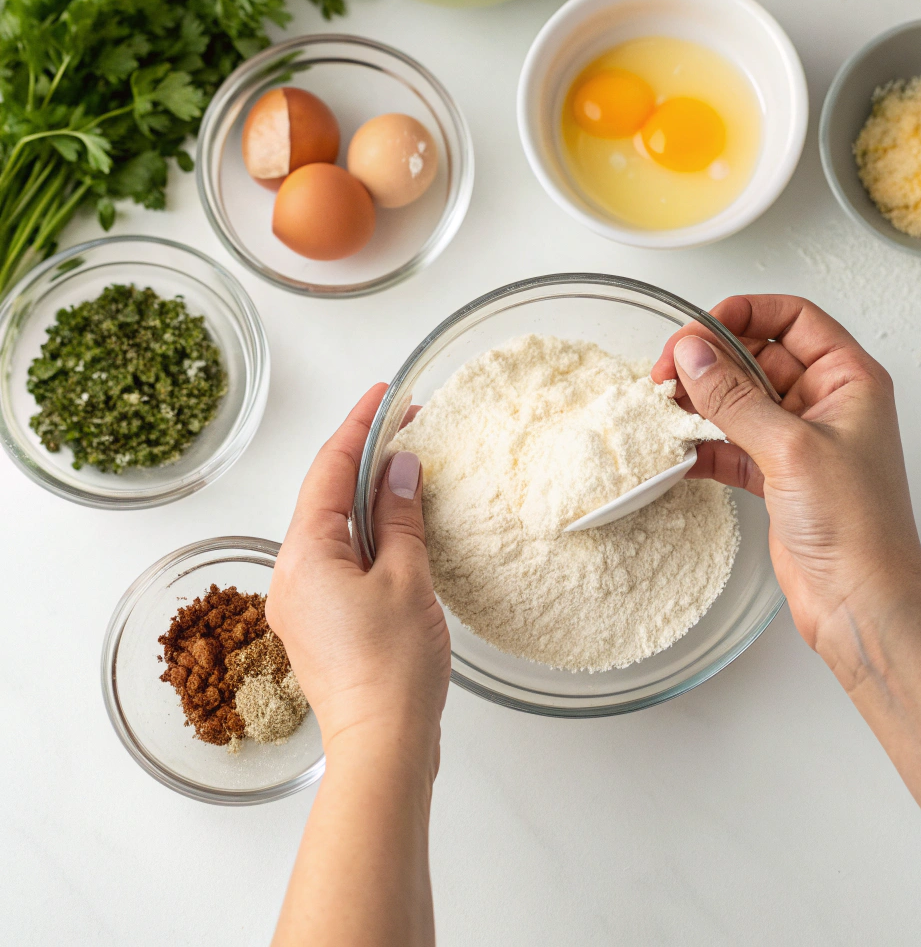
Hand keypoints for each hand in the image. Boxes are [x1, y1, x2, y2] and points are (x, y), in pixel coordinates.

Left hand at [267, 385, 449, 762]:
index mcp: (303, 555)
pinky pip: (340, 559)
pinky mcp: (322, 624)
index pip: (330, 470)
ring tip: (407, 468)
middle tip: (406, 425)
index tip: (383, 394)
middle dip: (365, 457)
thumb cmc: (392, 670)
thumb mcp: (405, 578)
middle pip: (326, 496)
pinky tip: (398, 528)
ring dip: (368, 497)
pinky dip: (368, 534)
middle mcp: (291, 575)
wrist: (382, 748)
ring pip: (334, 529)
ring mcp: (303, 603)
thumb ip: (400, 516)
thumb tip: (400, 468)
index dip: (359, 426)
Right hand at [652, 295, 920, 654]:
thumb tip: (692, 351)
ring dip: (700, 401)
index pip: (794, 318)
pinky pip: (730, 443)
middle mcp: (825, 403)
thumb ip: (733, 396)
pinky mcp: (776, 475)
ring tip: (664, 408)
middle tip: (668, 372)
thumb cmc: (856, 526)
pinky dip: (702, 445)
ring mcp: (798, 440)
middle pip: (757, 355)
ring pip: (738, 399)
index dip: (745, 313)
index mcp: (848, 379)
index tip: (699, 328)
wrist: (861, 603)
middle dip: (711, 360)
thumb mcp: (790, 447)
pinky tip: (677, 451)